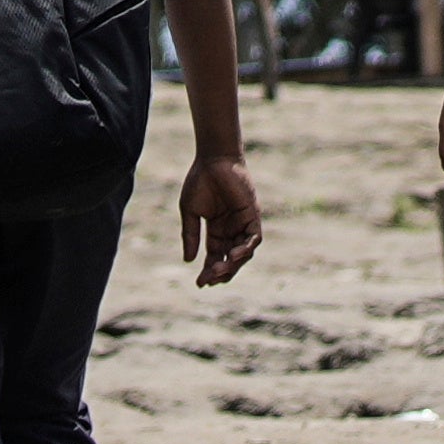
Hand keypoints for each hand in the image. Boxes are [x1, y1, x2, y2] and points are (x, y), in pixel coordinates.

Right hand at [178, 150, 262, 285]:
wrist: (213, 159)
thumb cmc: (200, 181)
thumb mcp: (190, 212)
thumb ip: (191, 235)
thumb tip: (188, 260)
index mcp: (216, 229)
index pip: (214, 256)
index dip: (208, 271)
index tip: (199, 283)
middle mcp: (232, 229)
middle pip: (230, 259)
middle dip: (221, 272)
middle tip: (209, 280)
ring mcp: (243, 223)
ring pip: (244, 253)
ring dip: (233, 265)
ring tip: (220, 272)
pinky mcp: (252, 216)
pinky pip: (254, 239)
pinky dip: (246, 249)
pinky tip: (233, 256)